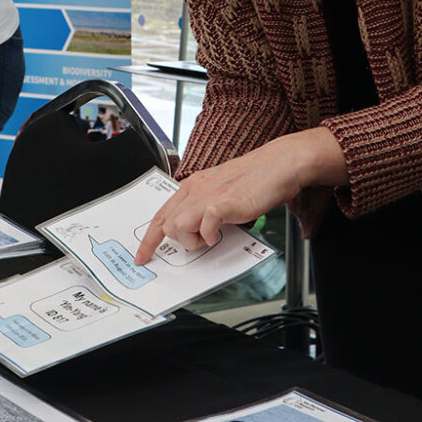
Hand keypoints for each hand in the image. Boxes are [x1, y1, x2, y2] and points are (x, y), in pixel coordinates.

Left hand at [134, 127, 346, 263]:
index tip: (143, 256)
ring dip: (191, 240)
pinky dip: (209, 236)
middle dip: (176, 242)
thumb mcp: (221, 191)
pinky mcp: (225, 203)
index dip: (149, 239)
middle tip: (196, 244)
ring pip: (177, 227)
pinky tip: (220, 233)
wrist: (278, 164)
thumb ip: (206, 207)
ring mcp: (209, 196)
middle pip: (165, 224)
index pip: (162, 215)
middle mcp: (196, 190)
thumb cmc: (256, 178)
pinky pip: (204, 226)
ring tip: (211, 236)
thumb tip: (198, 230)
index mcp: (193, 186)